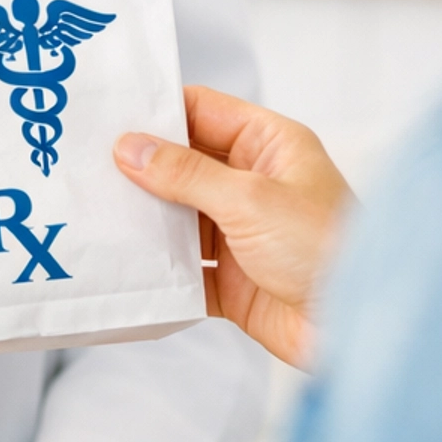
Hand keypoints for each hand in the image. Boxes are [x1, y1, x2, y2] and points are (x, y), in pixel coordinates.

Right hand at [114, 85, 352, 368]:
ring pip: (177, 218)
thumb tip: (130, 147)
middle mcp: (253, 184)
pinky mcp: (232, 282)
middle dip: (139, 169)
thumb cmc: (326, 248)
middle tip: (83, 165)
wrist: (358, 329)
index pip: (202, 112)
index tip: (107, 114)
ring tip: (92, 214)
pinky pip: (183, 270)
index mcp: (269, 145)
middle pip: (183, 165)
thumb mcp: (251, 199)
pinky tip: (124, 268)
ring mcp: (241, 234)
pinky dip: (157, 271)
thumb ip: (186, 174)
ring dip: (143, 221)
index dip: (157, 111)